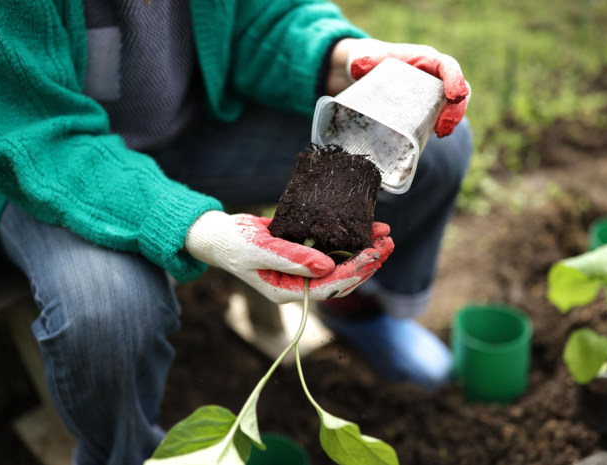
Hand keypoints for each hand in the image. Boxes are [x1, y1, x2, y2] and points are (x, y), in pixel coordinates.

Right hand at [185, 211, 393, 303]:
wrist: (218, 235)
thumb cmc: (233, 244)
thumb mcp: (259, 250)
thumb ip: (292, 258)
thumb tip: (327, 266)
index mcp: (290, 290)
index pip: (330, 286)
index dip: (354, 272)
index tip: (372, 256)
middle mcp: (301, 283)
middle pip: (342, 278)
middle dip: (367, 261)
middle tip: (389, 243)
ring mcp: (303, 268)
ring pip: (341, 263)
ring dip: (364, 249)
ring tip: (385, 234)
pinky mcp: (304, 252)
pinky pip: (332, 248)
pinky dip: (349, 237)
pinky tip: (366, 226)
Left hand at [328, 38, 470, 137]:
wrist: (365, 71)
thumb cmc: (370, 59)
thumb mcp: (366, 58)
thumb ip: (363, 60)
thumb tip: (358, 67)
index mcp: (425, 59)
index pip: (448, 66)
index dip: (455, 81)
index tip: (455, 97)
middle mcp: (435, 75)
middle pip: (459, 89)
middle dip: (455, 109)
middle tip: (443, 127)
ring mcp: (434, 91)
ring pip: (454, 105)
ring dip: (451, 120)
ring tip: (440, 133)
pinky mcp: (428, 107)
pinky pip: (442, 115)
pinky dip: (441, 125)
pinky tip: (433, 136)